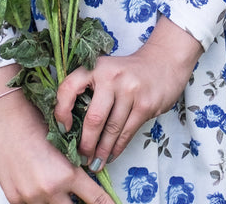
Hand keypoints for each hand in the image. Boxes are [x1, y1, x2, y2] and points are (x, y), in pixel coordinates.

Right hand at [0, 84, 114, 203]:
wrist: (6, 116)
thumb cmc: (36, 121)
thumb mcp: (64, 143)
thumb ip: (74, 166)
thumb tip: (86, 178)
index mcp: (67, 174)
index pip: (95, 199)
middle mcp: (50, 190)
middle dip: (79, 203)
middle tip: (80, 194)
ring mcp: (30, 197)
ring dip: (58, 199)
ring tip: (54, 182)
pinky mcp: (15, 198)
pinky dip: (39, 198)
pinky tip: (36, 182)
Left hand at [54, 16, 202, 169]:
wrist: (164, 62)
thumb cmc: (128, 72)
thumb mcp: (106, 71)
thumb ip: (90, 90)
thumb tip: (71, 126)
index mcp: (96, 67)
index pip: (69, 88)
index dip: (61, 111)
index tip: (63, 129)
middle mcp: (112, 76)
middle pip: (94, 118)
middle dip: (86, 143)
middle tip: (81, 157)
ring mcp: (130, 90)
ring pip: (112, 129)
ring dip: (102, 151)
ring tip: (95, 163)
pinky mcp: (145, 104)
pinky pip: (127, 132)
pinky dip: (117, 147)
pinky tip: (111, 155)